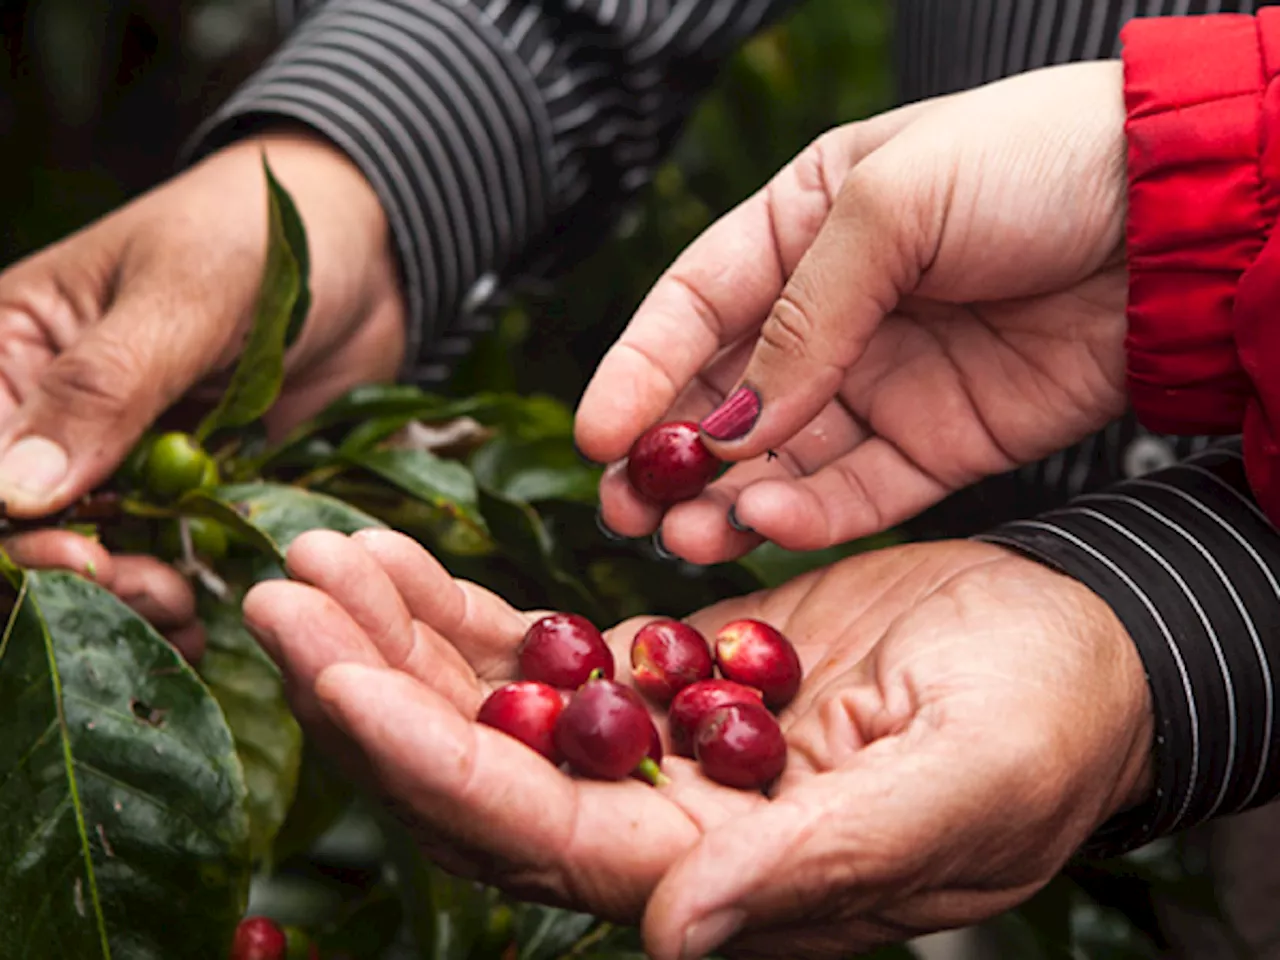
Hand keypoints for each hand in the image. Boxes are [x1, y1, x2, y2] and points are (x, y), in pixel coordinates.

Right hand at [0, 128, 404, 648]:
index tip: (78, 558)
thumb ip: (103, 387)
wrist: (364, 248)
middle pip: (28, 522)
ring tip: (184, 605)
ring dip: (127, 595)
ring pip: (93, 552)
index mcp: (15, 348)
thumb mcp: (181, 295)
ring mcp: (123, 454)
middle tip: (152, 592)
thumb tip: (17, 492)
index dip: (12, 525)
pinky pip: (164, 553)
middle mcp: (54, 410)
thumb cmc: (260, 236)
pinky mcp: (190, 485)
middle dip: (75, 574)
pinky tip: (203, 618)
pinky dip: (176, 589)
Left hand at [243, 530, 1152, 958]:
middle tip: (279, 593)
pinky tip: (398, 560)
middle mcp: (666, 821)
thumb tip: (671, 933)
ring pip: (495, 706)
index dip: (429, 758)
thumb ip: (823, 865)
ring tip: (315, 557)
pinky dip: (466, 609)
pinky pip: (543, 652)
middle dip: (372, 683)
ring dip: (398, 634)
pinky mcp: (670, 675)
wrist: (1076, 652)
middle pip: (481, 771)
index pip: (542, 831)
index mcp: (725, 868)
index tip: (332, 671)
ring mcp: (659, 745)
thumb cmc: (1051, 722)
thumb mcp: (961, 789)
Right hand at [575, 61, 1128, 563]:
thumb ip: (803, 317)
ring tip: (687, 536)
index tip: (597, 433)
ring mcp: (882, 382)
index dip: (638, 371)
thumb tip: (730, 423)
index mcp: (800, 225)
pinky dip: (811, 515)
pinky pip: (858, 492)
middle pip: (725, 396)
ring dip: (730, 501)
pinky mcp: (937, 444)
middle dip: (670, 455)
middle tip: (627, 510)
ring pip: (782, 460)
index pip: (693, 305)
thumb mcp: (893, 205)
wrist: (1177, 213)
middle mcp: (831, 311)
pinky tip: (770, 524)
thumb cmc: (1032, 160)